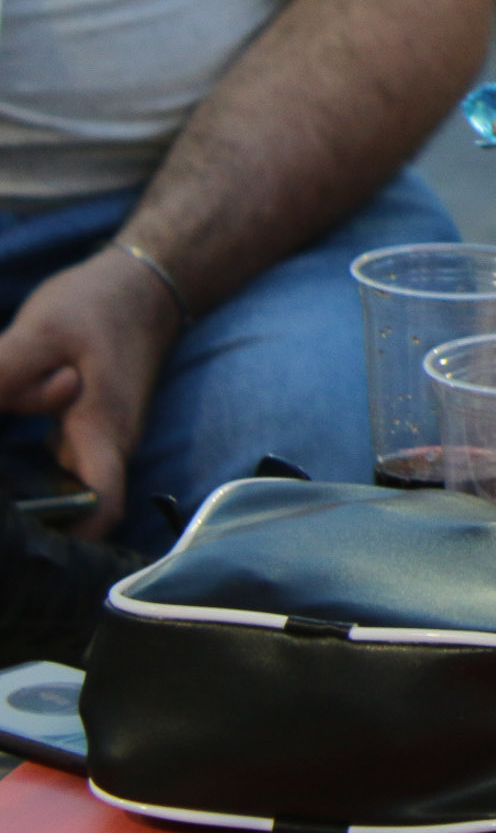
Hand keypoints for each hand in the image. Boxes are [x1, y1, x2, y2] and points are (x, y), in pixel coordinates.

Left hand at [0, 246, 183, 539]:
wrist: (144, 286)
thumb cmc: (98, 306)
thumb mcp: (42, 331)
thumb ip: (2, 375)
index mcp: (104, 430)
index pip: (101, 508)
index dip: (66, 540)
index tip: (15, 546)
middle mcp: (107, 446)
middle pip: (76, 509)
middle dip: (33, 525)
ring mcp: (97, 440)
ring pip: (65, 490)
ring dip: (28, 503)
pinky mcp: (84, 431)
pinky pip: (58, 468)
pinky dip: (26, 477)